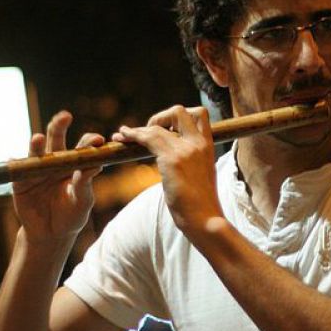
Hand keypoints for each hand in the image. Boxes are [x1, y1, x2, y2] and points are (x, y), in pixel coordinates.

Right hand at [13, 111, 103, 243]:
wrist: (52, 234)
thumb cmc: (72, 215)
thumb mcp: (83, 201)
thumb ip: (85, 184)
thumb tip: (94, 165)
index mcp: (74, 164)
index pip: (82, 147)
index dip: (89, 141)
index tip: (98, 140)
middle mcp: (55, 162)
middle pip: (57, 140)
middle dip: (59, 126)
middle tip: (65, 116)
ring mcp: (36, 170)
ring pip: (36, 153)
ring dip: (36, 145)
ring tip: (39, 138)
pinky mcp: (20, 183)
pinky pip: (16, 172)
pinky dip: (14, 165)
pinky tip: (13, 159)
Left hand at [114, 105, 221, 238]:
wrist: (206, 220)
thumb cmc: (202, 204)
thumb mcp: (201, 175)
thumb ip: (192, 161)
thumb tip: (178, 161)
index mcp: (208, 146)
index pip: (199, 114)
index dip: (179, 117)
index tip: (167, 131)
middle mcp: (199, 143)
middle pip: (180, 110)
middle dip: (161, 116)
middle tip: (150, 133)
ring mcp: (186, 150)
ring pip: (160, 124)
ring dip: (140, 128)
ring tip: (125, 135)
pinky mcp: (173, 160)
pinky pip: (149, 138)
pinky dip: (133, 135)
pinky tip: (122, 138)